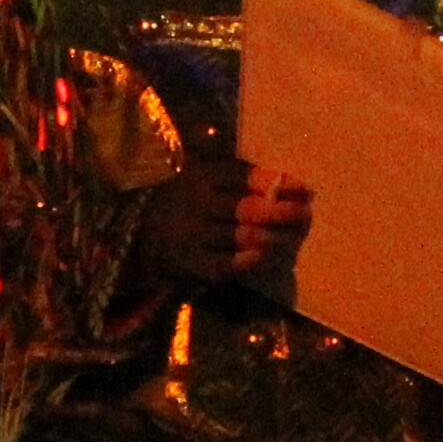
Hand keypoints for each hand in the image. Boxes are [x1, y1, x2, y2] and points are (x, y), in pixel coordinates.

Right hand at [132, 152, 313, 291]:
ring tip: (295, 238)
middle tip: (305, 216)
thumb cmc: (187, 200)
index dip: (278, 184)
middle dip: (281, 213)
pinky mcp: (189, 264)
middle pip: (246, 209)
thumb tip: (296, 185)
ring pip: (239, 237)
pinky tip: (263, 257)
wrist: (137, 232)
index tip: (305, 190)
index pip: (245, 178)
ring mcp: (192, 235)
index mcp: (203, 176)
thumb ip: (244, 177)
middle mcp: (197, 204)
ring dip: (273, 239)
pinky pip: (222, 265)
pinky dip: (246, 262)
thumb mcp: (205, 176)